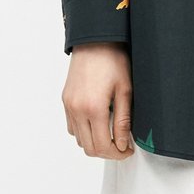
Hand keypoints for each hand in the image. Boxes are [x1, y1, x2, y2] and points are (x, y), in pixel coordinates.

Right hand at [62, 42, 134, 158]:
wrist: (95, 39)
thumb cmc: (113, 59)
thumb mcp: (125, 89)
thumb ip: (123, 120)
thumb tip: (123, 144)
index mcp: (93, 108)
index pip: (102, 147)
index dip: (117, 154)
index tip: (128, 150)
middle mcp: (77, 110)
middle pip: (89, 148)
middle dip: (107, 152)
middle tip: (122, 146)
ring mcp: (69, 106)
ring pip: (79, 139)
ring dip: (94, 142)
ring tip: (111, 133)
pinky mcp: (65, 100)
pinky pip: (72, 127)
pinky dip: (84, 132)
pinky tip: (97, 123)